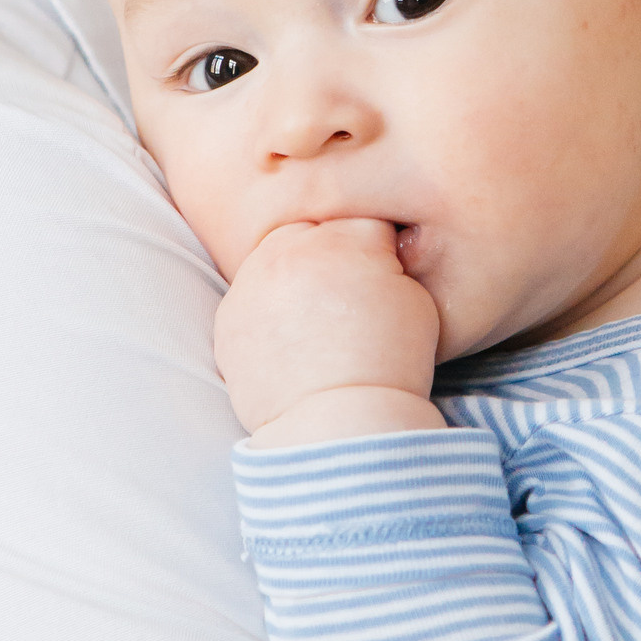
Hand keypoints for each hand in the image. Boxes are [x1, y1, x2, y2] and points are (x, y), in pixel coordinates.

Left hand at [214, 219, 441, 443]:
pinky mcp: (227, 317)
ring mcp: (251, 281)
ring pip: (274, 260)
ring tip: (318, 322)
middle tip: (347, 296)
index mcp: (344, 236)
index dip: (377, 245)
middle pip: (310, 228)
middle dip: (328, 253)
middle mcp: (289, 247)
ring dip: (293, 278)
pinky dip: (267, 313)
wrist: (338, 425)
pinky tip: (291, 341)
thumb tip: (370, 252)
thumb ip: (387, 258)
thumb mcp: (413, 298)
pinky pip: (250, 299)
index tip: (384, 272)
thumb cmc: (390, 365)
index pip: (362, 215)